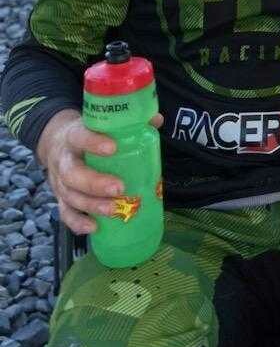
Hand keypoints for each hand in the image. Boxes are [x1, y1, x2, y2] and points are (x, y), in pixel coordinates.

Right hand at [37, 108, 162, 234]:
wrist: (57, 142)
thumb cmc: (88, 133)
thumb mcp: (101, 123)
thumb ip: (128, 121)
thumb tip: (156, 119)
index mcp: (74, 136)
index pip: (79, 137)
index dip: (93, 143)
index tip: (113, 148)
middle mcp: (64, 160)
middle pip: (72, 173)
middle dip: (94, 183)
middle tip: (119, 188)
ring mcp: (59, 181)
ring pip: (70, 195)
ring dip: (92, 205)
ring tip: (114, 210)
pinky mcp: (60, 198)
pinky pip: (65, 213)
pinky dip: (77, 222)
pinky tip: (94, 227)